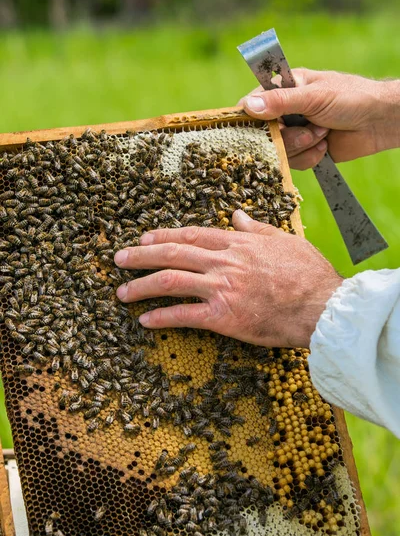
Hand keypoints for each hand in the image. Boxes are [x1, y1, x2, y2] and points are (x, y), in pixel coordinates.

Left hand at [114, 211, 341, 347]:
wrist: (322, 307)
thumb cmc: (309, 274)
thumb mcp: (285, 240)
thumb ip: (257, 228)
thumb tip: (237, 215)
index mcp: (238, 244)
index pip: (192, 235)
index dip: (164, 235)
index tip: (144, 237)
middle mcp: (224, 262)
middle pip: (172, 254)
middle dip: (141, 256)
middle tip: (119, 259)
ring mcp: (221, 288)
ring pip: (171, 281)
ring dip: (142, 285)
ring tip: (122, 293)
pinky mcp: (223, 317)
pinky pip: (184, 316)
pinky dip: (162, 317)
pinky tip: (145, 320)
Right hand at [240, 69, 399, 169]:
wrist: (379, 122)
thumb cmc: (351, 97)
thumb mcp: (313, 96)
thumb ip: (280, 102)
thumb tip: (247, 107)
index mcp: (285, 89)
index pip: (253, 103)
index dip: (250, 119)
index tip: (255, 129)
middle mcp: (286, 111)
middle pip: (265, 134)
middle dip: (287, 137)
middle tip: (308, 129)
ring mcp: (295, 132)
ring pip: (280, 151)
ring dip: (303, 146)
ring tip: (323, 134)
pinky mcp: (305, 151)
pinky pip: (294, 163)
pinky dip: (311, 157)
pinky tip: (325, 146)